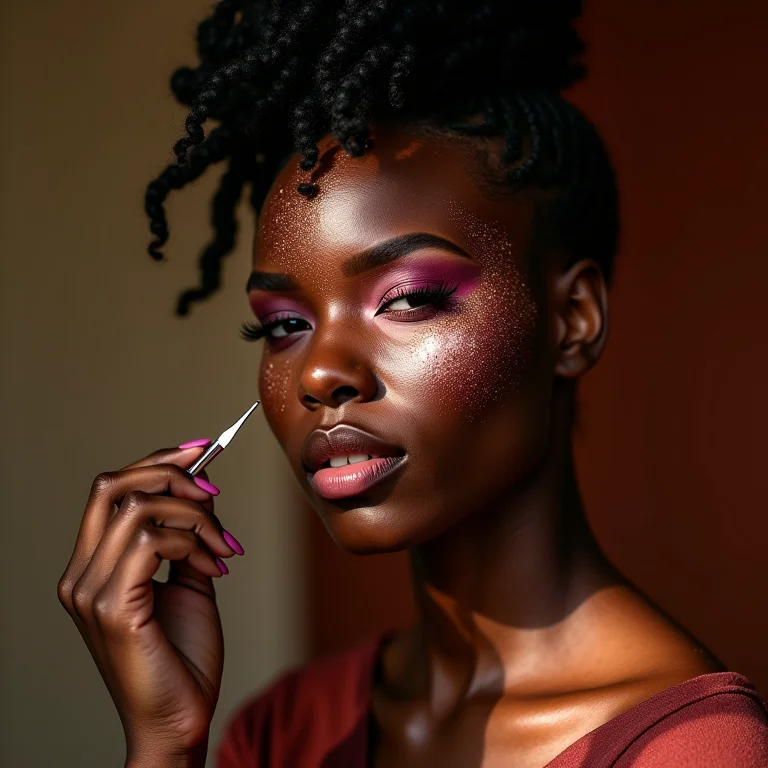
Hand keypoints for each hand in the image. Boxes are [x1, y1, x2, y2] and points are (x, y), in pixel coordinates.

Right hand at [57, 443, 242, 759]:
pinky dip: (191, 543)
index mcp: (93, 566)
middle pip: (113, 484)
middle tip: (214, 493)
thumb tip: (201, 484)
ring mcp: (90, 591)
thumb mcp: (187, 579)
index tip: (201, 449)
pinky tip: (213, 567)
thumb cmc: (183, 654)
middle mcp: (81, 574)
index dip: (156, 460)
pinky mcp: (112, 607)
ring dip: (195, 517)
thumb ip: (185, 535)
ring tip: (222, 549)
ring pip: (139, 507)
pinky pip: (150, 541)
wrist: (180, 719)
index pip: (110, 489)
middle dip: (172, 473)